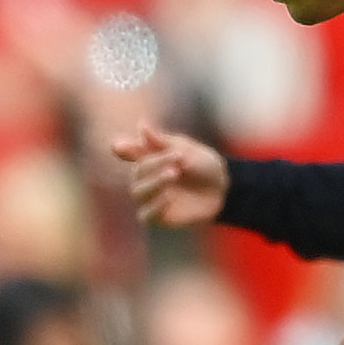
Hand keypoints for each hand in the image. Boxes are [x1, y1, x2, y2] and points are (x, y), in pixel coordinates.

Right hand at [110, 124, 228, 227]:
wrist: (224, 190)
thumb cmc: (204, 167)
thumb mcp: (189, 151)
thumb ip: (164, 142)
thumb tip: (141, 127)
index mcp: (150, 159)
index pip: (133, 152)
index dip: (126, 149)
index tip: (120, 146)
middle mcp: (146, 179)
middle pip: (138, 172)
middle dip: (155, 163)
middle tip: (178, 157)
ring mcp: (151, 198)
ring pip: (138, 192)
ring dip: (154, 182)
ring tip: (174, 173)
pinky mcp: (159, 217)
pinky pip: (146, 215)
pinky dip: (154, 206)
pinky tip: (167, 197)